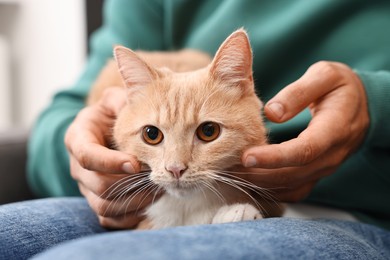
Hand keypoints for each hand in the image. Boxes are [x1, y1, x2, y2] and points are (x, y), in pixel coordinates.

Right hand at [65, 87, 153, 228]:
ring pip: (104, 206)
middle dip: (130, 185)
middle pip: (97, 185)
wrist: (106, 134)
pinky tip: (148, 206)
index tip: (136, 163)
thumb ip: (125, 97)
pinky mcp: (97, 200)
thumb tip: (141, 86)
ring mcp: (86, 186)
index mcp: (79, 138)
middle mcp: (79, 166)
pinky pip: (107, 219)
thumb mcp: (117, 101)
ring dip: (134, 202)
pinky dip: (128, 217)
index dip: (111, 162)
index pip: (87, 155)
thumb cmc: (114, 113)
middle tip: (158, 178)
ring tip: (158, 192)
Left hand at [241, 61, 368, 201]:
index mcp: (334, 129)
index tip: (245, 156)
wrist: (362, 106)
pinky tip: (249, 181)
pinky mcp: (315, 173)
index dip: (274, 157)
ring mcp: (323, 168)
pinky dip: (271, 190)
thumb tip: (272, 112)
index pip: (304, 150)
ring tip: (232, 174)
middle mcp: (330, 155)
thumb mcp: (325, 76)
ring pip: (290, 186)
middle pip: (293, 174)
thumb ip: (299, 92)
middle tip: (227, 167)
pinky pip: (293, 190)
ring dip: (261, 184)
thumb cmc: (340, 87)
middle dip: (259, 174)